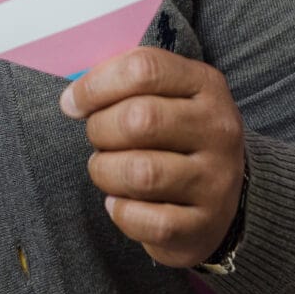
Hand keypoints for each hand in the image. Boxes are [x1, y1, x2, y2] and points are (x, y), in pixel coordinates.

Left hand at [59, 46, 245, 268]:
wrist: (222, 194)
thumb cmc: (175, 135)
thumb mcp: (164, 93)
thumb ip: (122, 83)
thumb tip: (73, 99)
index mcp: (205, 85)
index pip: (144, 69)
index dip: (96, 85)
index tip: (72, 103)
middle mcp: (218, 129)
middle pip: (140, 119)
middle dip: (100, 130)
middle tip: (98, 139)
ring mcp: (216, 179)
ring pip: (141, 173)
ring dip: (106, 172)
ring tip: (107, 170)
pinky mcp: (206, 224)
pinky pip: (148, 220)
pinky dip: (121, 212)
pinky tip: (121, 202)